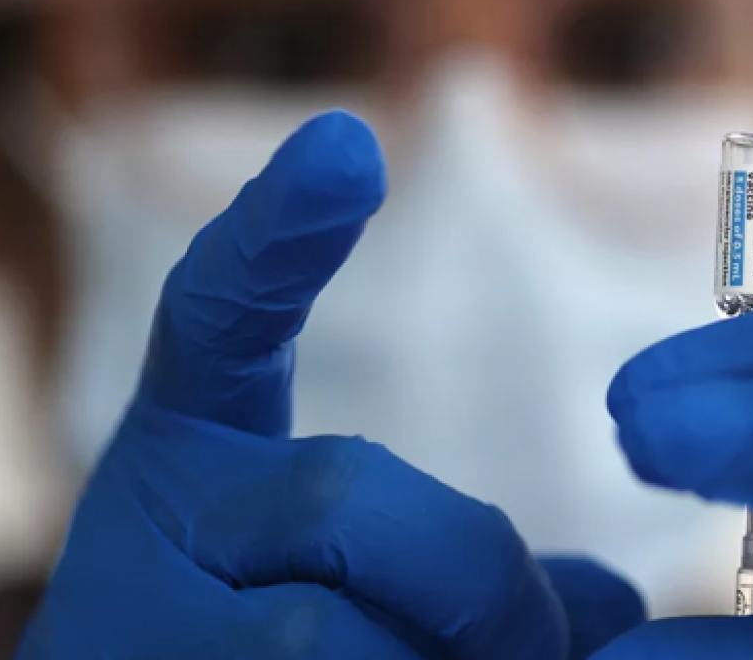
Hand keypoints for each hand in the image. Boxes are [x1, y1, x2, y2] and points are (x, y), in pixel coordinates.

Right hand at [16, 112, 643, 658]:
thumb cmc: (257, 651)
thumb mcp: (341, 582)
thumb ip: (457, 567)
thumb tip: (614, 601)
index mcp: (196, 457)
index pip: (218, 317)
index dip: (275, 231)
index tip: (347, 144)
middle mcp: (158, 523)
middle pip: (339, 493)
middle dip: (478, 575)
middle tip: (546, 633)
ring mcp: (138, 623)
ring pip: (322, 633)